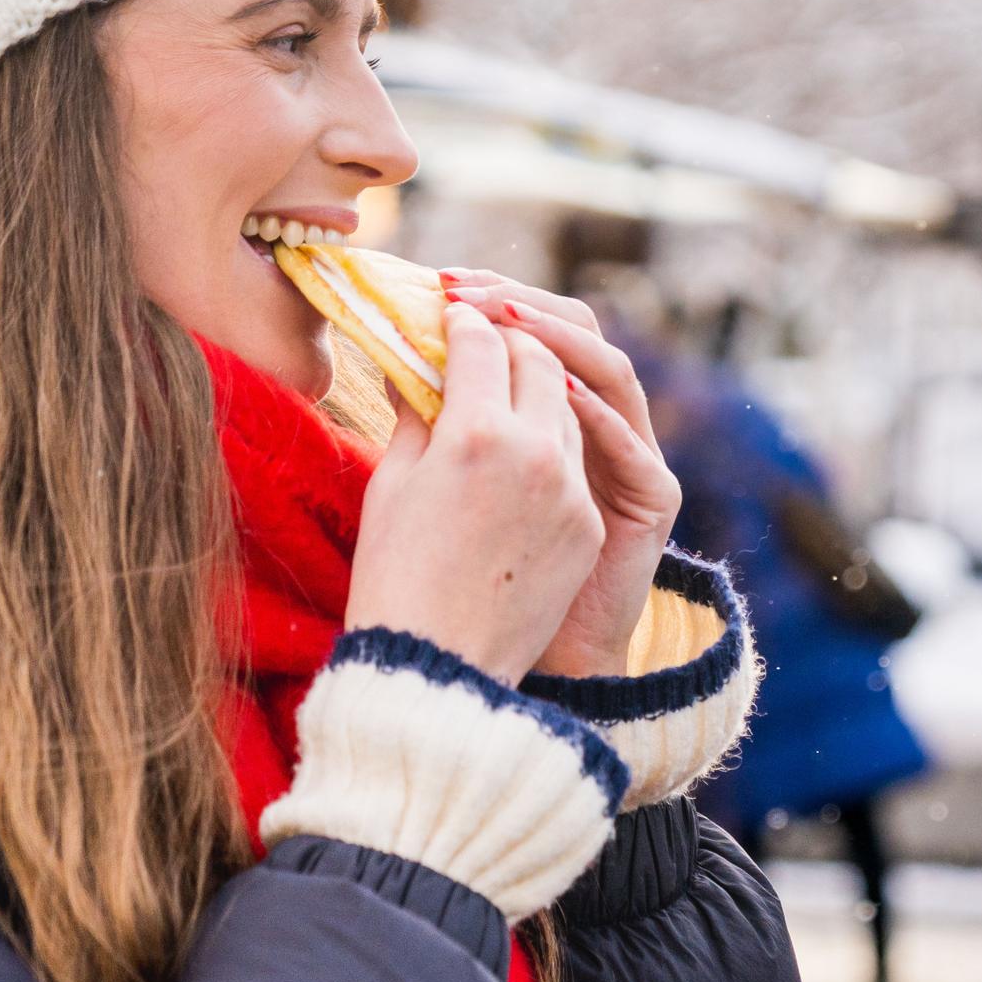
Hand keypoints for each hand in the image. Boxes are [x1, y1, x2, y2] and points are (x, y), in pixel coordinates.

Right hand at [347, 300, 603, 681]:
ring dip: (537, 389)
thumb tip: (418, 367)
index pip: (481, 342)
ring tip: (501, 393)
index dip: (463, 321)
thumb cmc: (394, 576)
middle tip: (484, 338)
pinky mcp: (589, 526)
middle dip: (511, 339)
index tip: (449, 315)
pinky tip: (520, 452)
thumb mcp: (393, 484)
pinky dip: (551, 443)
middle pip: (539, 359)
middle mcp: (535, 452)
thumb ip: (416, 414)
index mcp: (474, 434)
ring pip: (568, 405)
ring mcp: (571, 490)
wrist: (439, 667)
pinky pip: (578, 461)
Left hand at [440, 272, 681, 678]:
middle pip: (575, 336)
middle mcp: (592, 428)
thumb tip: (394, 353)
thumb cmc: (464, 573)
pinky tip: (557, 389)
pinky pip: (631, 442)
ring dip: (558, 338)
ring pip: (609, 372)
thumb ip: (429, 419)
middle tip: (462, 289)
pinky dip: (597, 411)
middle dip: (520, 305)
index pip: (530, 332)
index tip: (436, 284)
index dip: (489, 302)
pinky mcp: (651, 500)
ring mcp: (627, 460)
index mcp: (546, 416)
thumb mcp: (437, 479)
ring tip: (504, 317)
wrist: (502, 656)